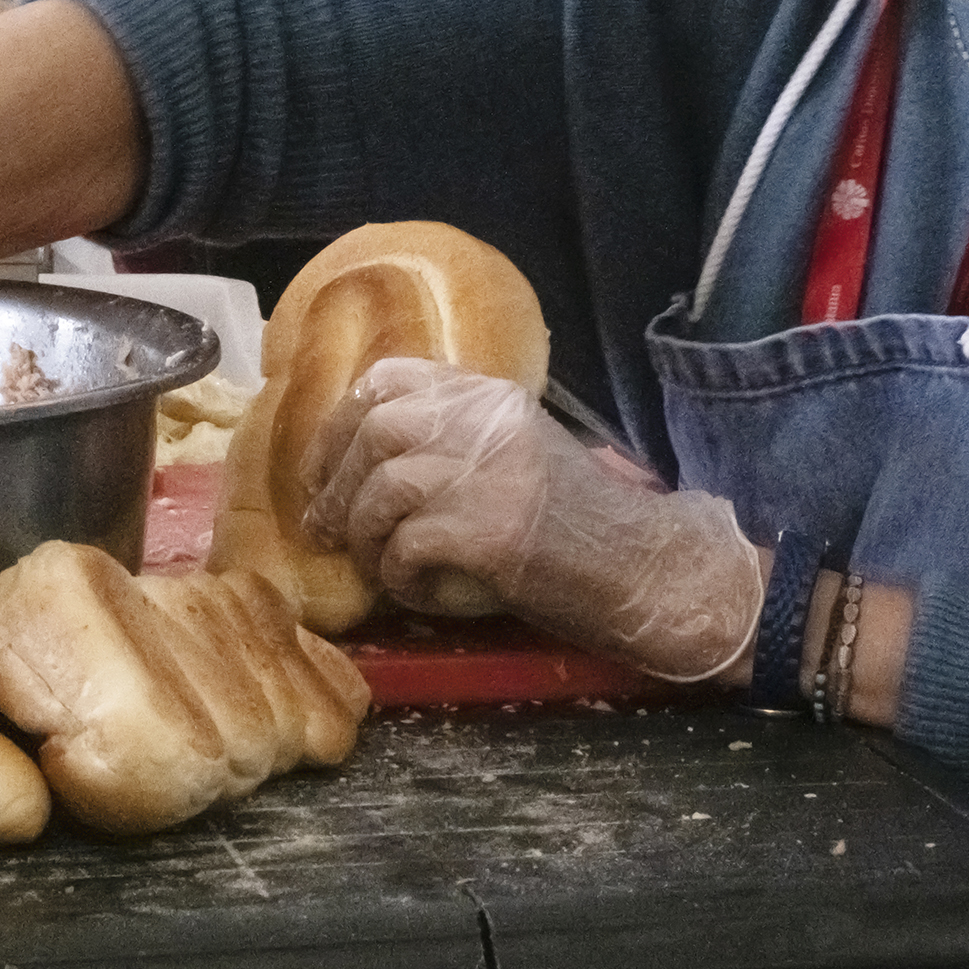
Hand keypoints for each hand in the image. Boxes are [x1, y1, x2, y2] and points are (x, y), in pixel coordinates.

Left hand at [299, 358, 762, 681]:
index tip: (324, 468)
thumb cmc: (577, 522)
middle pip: (375, 430)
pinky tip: (417, 590)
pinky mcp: (491, 531)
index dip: (340, 423)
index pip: (389, 379)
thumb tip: (359, 463)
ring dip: (366, 536)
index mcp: (491, 397)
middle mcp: (488, 422)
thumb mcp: (514, 455)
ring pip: (383, 489)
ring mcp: (490, 473)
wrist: (644, 569)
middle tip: (327, 527)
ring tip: (379, 565)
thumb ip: (452, 441)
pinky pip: (407, 547)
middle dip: (338, 484)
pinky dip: (398, 575)